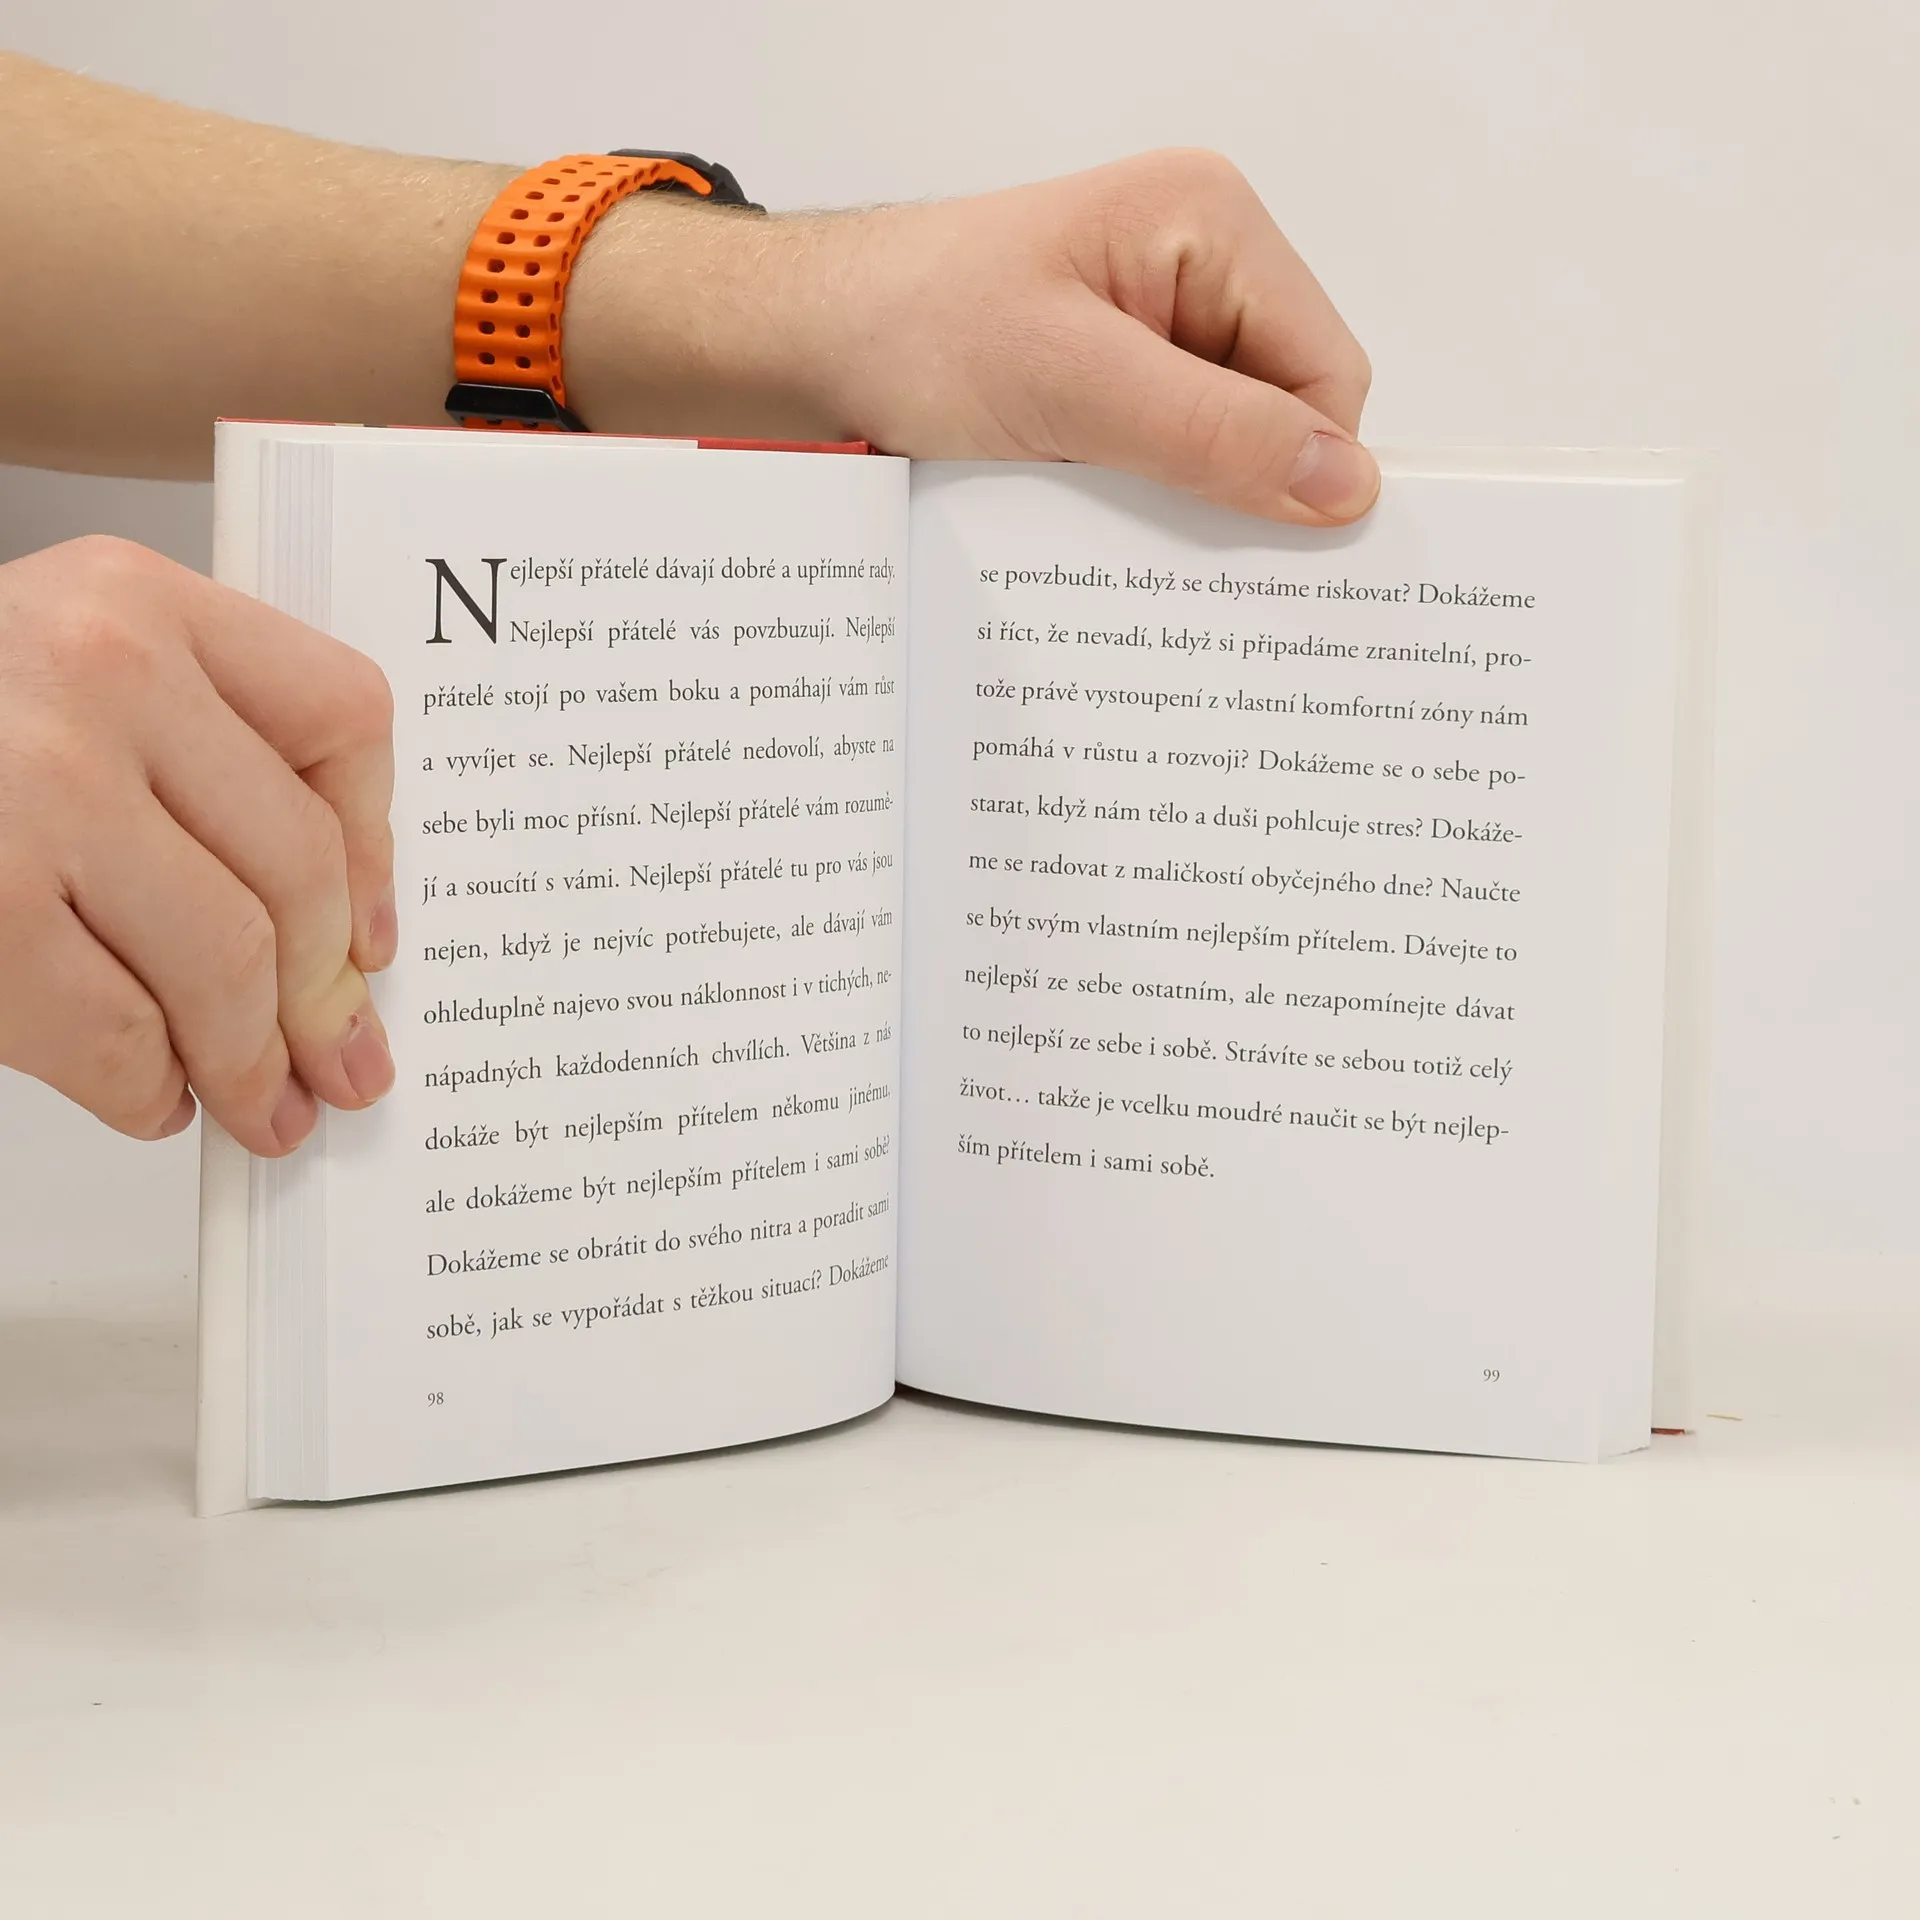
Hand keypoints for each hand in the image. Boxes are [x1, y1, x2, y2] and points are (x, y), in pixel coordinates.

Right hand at [0, 537, 396, 1153]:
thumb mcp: (57, 671)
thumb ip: (188, 753)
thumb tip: (332, 932)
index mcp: (137, 601)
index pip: (341, 717)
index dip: (377, 852)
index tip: (373, 937)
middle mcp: (96, 675)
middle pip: (298, 865)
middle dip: (329, 996)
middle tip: (341, 1062)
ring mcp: (31, 791)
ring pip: (224, 961)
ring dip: (251, 1061)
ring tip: (260, 1103)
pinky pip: (115, 1031)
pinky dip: (148, 1088)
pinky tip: (153, 1096)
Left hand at [571, 149, 1376, 527]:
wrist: (798, 347)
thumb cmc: (908, 326)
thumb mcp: (1069, 383)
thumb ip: (1211, 432)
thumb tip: (1344, 484)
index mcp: (1210, 223)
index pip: (1326, 371)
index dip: (1299, 463)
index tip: (1250, 541)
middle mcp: (1195, 268)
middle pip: (1282, 411)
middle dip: (1236, 484)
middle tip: (1160, 535)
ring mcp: (1152, 328)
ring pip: (1225, 448)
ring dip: (1180, 499)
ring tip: (1106, 517)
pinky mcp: (1111, 383)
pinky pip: (1167, 461)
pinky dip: (1139, 502)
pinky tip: (1089, 515)